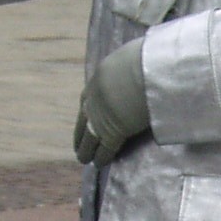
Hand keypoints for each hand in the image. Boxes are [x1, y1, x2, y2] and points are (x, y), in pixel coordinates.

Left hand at [73, 40, 150, 165]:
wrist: (140, 75)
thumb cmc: (142, 60)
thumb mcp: (129, 56)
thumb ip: (129, 64)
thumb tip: (139, 60)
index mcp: (97, 80)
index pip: (87, 98)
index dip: (86, 109)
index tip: (85, 115)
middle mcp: (94, 101)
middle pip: (84, 120)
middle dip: (80, 133)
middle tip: (78, 144)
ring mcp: (101, 118)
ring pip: (89, 138)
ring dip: (86, 149)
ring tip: (83, 158)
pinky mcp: (112, 134)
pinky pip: (105, 149)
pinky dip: (102, 157)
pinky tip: (99, 164)